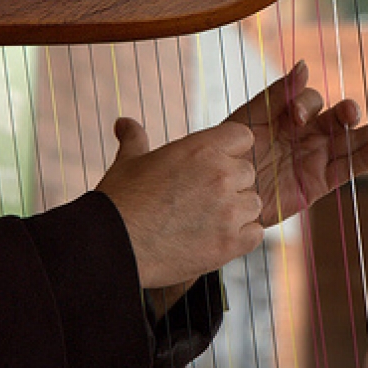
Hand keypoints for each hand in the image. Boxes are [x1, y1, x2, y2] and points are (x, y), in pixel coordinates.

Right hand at [97, 117, 263, 289]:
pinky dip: (241, 238)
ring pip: (254, 204)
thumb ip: (134, 139)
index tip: (214, 165)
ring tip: (206, 221)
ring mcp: (228, 211)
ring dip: (237, 212)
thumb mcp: (128, 162)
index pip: (243, 136)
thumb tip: (123, 122)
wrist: (113, 245)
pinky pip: (255, 234)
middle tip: (202, 199)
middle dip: (231, 184)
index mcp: (201, 148)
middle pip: (248, 172)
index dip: (230, 150)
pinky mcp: (229, 243)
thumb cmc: (119, 202)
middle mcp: (221, 175)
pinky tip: (216, 239)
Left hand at [228, 61, 367, 226]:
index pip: (309, 100)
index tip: (294, 118)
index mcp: (289, 115)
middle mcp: (308, 134)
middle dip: (352, 110)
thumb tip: (305, 64)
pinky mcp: (320, 183)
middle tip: (351, 111)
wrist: (219, 193)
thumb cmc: (229, 153)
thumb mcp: (248, 119)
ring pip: (355, 140)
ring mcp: (317, 158)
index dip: (305, 103)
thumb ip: (276, 94)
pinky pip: (350, 168)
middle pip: (342, 118)